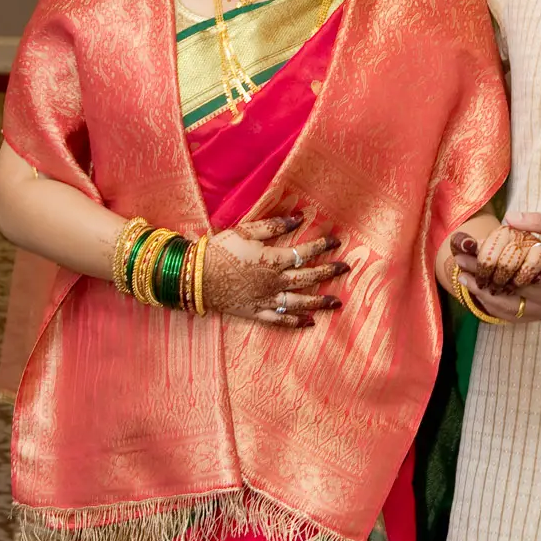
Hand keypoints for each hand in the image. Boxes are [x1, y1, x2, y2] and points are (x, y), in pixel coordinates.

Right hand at [201, 214, 348, 326]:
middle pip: (308, 278)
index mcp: (272, 260)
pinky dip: (295, 323)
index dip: (322, 246)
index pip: (304, 253)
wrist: (195, 277)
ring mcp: (266, 301)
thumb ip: (272, 226)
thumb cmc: (219, 251)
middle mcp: (274, 283)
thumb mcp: (245, 232)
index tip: (336, 241)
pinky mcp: (256, 314)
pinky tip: (309, 323)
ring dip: (320, 302)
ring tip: (337, 302)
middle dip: (329, 272)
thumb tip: (298, 217)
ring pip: (300, 302)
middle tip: (345, 268)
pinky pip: (280, 320)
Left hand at [450, 213, 540, 321]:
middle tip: (459, 266)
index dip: (488, 265)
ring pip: (508, 309)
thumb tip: (510, 218)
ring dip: (484, 296)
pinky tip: (482, 295)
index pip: (514, 273)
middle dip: (480, 279)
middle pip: (507, 292)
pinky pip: (516, 316)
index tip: (469, 253)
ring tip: (464, 281)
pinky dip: (497, 307)